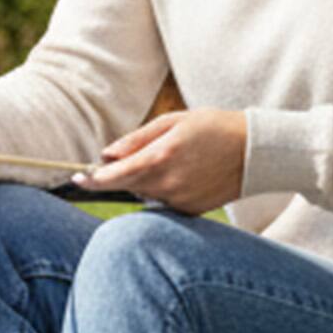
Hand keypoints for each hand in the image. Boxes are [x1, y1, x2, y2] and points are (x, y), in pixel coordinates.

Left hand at [94, 107, 246, 214]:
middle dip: (121, 175)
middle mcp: (169, 184)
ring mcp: (181, 200)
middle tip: (131, 158)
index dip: (92, 180)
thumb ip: (135, 140)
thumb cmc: (213, 127)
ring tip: (172, 160)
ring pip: (146, 194)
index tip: (76, 179)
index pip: (115, 176)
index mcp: (161, 158)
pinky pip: (165, 202)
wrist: (256, 151)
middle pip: (127, 186)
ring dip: (145, 180)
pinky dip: (163, 190)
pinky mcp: (192, 210)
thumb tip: (105, 155)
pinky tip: (184, 173)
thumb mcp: (172, 122)